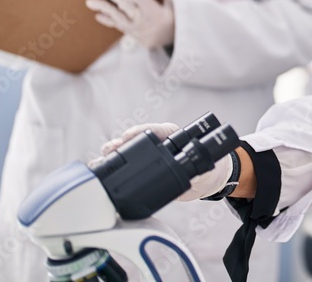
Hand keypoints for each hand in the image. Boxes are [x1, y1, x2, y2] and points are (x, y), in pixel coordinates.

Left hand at [86, 0, 174, 48]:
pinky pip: (116, 25)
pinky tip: (97, 14)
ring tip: (90, 1)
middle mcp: (141, 18)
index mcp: (151, 7)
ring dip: (103, 7)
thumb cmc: (169, 12)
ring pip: (116, 16)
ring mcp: (134, 26)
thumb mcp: (171, 2)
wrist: (169, 36)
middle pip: (123, 4)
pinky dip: (107, 20)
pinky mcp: (129, 30)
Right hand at [100, 122, 233, 201]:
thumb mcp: (206, 168)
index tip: (129, 136)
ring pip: (128, 152)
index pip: (157, 130)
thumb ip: (198, 167)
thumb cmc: (209, 168)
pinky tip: (102, 167)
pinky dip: (113, 166)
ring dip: (113, 154)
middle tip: (110, 148)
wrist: (207, 180)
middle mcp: (160, 144)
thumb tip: (190, 168)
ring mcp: (151, 156)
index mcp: (175, 137)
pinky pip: (127, 166)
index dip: (142, 131)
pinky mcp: (146, 170)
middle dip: (121, 143)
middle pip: (137, 140)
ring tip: (102, 159)